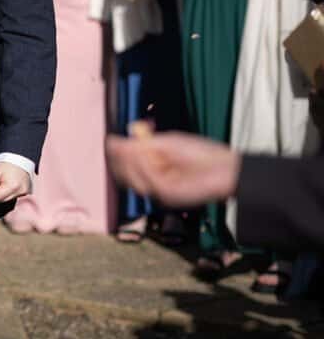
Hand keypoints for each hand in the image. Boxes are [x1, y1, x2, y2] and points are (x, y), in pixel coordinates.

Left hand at [0, 162, 30, 202]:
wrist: (20, 156)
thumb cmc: (6, 163)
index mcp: (12, 187)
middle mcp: (20, 191)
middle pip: (1, 200)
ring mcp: (24, 192)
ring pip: (7, 198)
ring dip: (1, 192)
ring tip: (0, 180)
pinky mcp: (26, 192)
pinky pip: (13, 195)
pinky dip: (8, 191)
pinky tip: (7, 182)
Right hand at [105, 133, 240, 206]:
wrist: (224, 169)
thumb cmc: (200, 154)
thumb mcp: (165, 142)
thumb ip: (139, 145)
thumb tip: (113, 142)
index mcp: (150, 166)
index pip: (122, 164)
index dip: (116, 154)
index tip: (113, 142)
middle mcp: (151, 180)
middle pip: (122, 174)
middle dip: (122, 159)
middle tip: (129, 146)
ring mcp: (158, 190)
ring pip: (131, 180)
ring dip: (135, 163)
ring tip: (146, 152)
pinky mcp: (166, 196)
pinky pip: (147, 182)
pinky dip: (147, 168)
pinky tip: (153, 159)